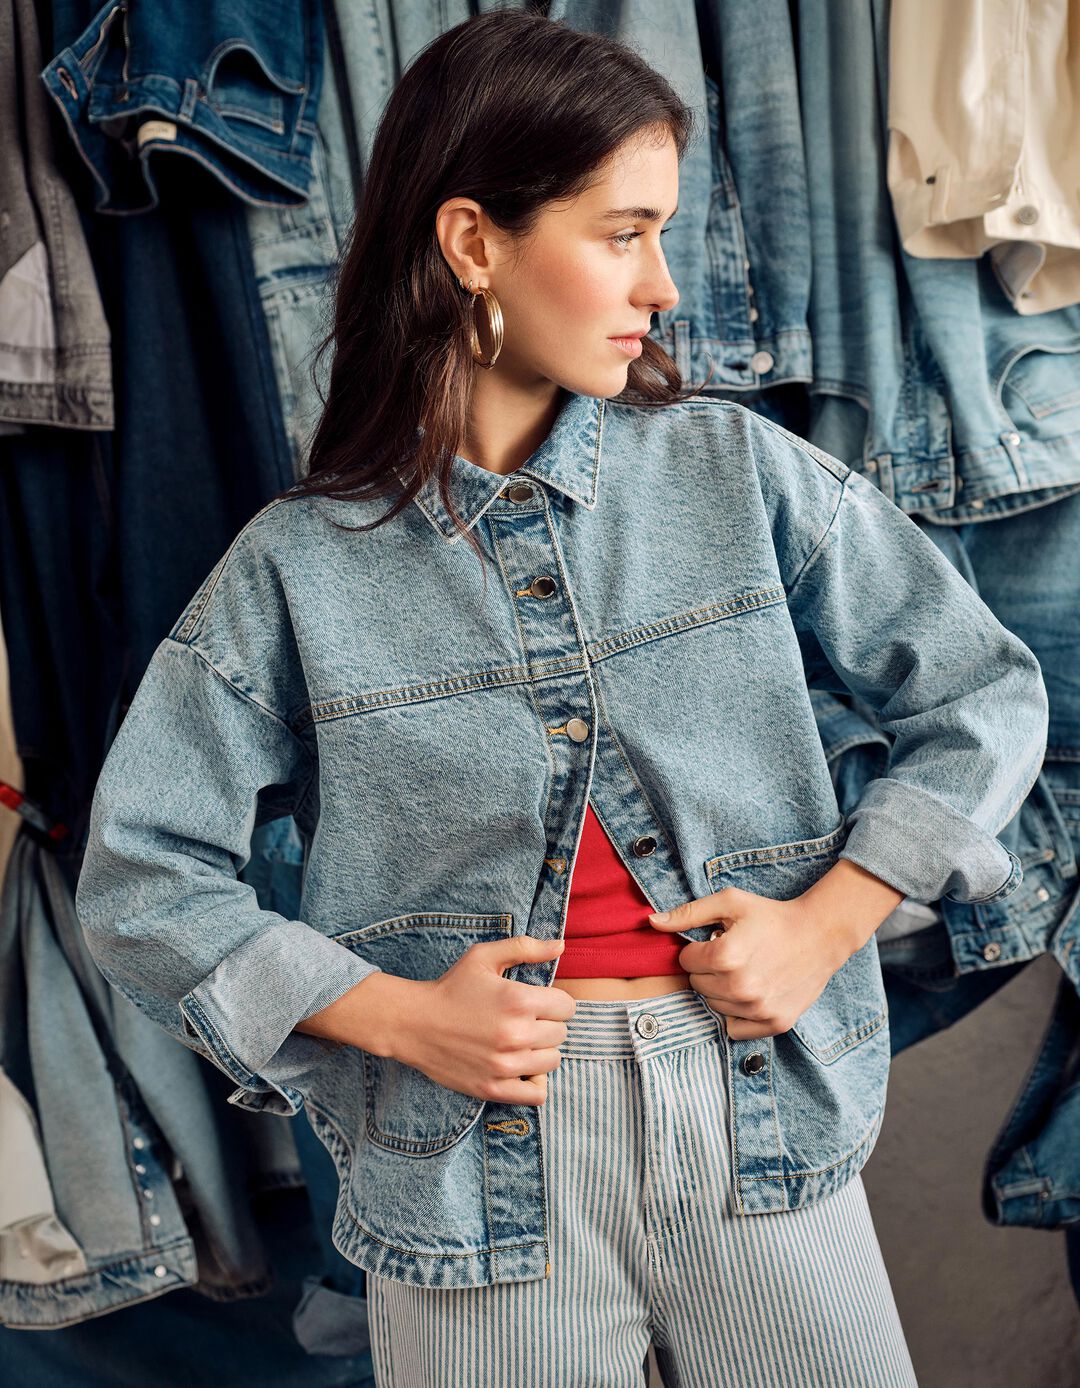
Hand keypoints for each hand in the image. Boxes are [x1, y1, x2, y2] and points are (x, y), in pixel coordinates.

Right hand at [395, 936, 575, 1105]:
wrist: (414, 1023)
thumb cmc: (451, 987)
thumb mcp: (484, 957)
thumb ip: (525, 947)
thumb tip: (560, 946)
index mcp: (519, 1000)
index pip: (567, 1007)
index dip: (555, 1002)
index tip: (538, 1002)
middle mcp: (517, 1034)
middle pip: (561, 1034)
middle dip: (548, 1024)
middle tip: (525, 1020)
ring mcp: (506, 1065)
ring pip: (552, 1061)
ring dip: (542, 1051)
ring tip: (521, 1041)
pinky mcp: (493, 1088)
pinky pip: (537, 1095)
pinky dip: (535, 1082)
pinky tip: (522, 1068)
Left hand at [648, 889, 850, 1040]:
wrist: (820, 935)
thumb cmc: (771, 915)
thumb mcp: (729, 903)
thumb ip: (687, 913)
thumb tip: (651, 922)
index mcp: (725, 956)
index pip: (685, 962)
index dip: (699, 949)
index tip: (718, 941)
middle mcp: (740, 987)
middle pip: (697, 986)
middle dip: (709, 970)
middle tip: (734, 956)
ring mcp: (758, 1009)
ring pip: (714, 1007)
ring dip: (722, 991)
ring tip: (745, 971)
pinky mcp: (774, 1023)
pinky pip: (735, 1028)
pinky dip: (737, 1014)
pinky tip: (752, 992)